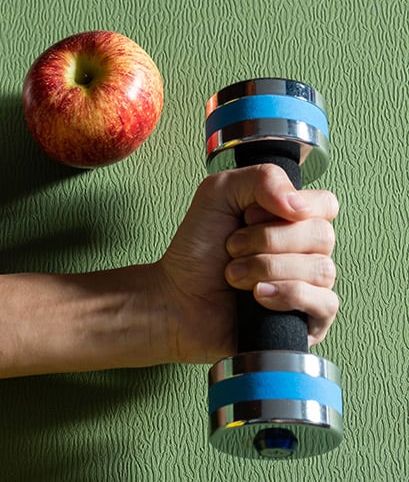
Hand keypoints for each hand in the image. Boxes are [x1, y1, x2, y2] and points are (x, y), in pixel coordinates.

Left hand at [154, 164, 338, 363]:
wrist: (175, 298)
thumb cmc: (197, 250)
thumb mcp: (218, 193)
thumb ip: (262, 178)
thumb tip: (298, 204)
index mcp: (293, 221)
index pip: (325, 205)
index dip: (287, 208)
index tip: (247, 217)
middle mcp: (307, 253)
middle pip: (322, 236)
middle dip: (266, 240)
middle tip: (232, 248)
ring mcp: (310, 288)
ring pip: (321, 269)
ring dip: (266, 268)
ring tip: (234, 275)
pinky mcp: (308, 322)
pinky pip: (325, 303)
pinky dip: (286, 295)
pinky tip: (258, 296)